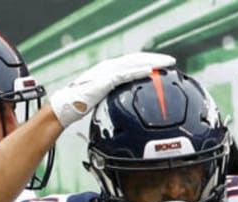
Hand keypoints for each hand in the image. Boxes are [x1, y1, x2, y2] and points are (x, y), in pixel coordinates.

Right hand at [48, 51, 174, 126]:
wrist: (67, 106)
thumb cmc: (82, 104)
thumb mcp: (104, 98)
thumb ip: (116, 95)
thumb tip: (128, 104)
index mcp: (109, 69)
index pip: (133, 61)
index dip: (148, 60)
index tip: (162, 63)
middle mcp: (109, 66)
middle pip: (137, 59)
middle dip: (155, 58)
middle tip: (171, 61)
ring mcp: (107, 72)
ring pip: (134, 63)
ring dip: (152, 62)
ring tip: (166, 64)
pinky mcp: (105, 80)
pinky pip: (125, 75)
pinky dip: (138, 72)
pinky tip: (150, 71)